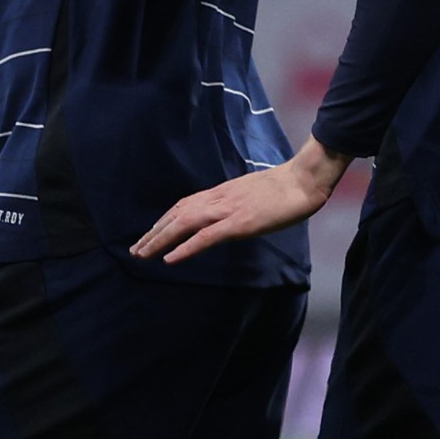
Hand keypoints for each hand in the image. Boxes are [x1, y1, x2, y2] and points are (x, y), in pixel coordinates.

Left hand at [132, 144, 346, 264]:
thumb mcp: (252, 194)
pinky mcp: (239, 223)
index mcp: (221, 192)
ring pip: (184, 224)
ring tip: (142, 254)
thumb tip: (226, 216)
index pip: (183, 205)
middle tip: (135, 250)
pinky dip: (185, 248)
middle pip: (176, 215)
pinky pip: (206, 237)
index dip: (164, 220)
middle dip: (154, 233)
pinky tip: (170, 259)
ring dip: (160, 240)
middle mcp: (218, 199)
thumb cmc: (285, 188)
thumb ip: (235, 204)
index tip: (149, 233)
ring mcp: (227, 210)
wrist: (304, 178)